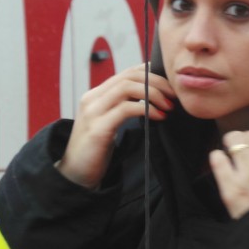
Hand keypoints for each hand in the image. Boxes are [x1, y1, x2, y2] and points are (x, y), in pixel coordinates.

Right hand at [56, 63, 174, 189]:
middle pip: (129, 76)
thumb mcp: (109, 123)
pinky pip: (126, 109)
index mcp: (96, 95)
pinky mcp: (98, 129)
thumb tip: (151, 96)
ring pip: (128, 87)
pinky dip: (147, 109)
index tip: (169, 85)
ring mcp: (93, 112)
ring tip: (168, 106)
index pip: (127, 73)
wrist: (74, 175)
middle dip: (157, 82)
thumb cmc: (95, 151)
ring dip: (154, 94)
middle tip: (173, 96)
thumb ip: (122, 107)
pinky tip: (159, 117)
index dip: (151, 74)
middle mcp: (92, 99)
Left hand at [209, 125, 248, 218]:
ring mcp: (244, 175)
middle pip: (248, 134)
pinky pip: (217, 159)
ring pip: (232, 139)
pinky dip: (218, 158)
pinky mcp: (229, 188)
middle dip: (246, 141)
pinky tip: (222, 163)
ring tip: (232, 155)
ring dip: (231, 145)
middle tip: (245, 152)